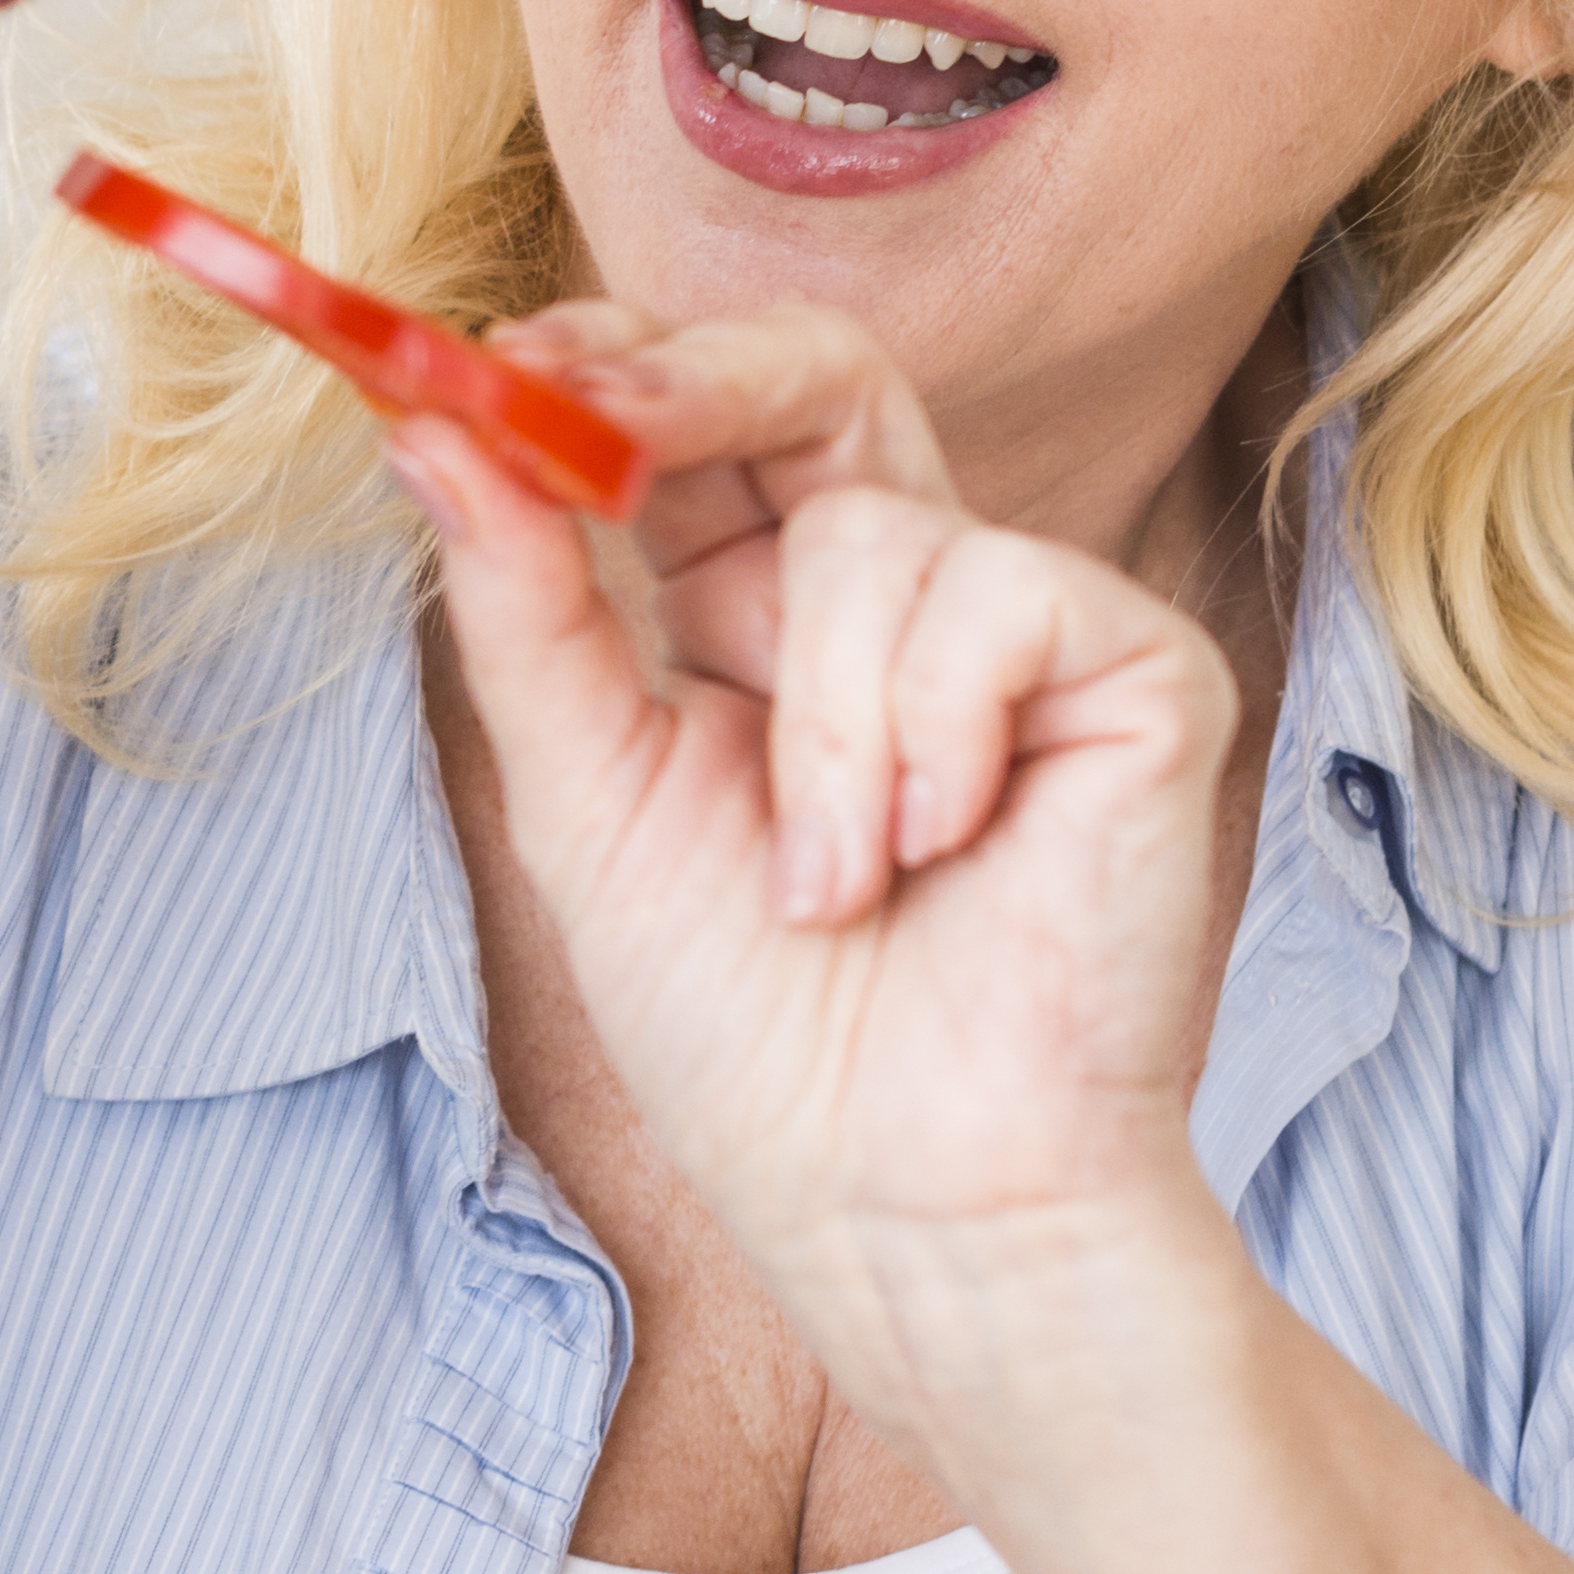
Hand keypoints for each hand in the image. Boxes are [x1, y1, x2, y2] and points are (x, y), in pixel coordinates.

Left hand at [405, 305, 1242, 1414]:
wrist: (906, 1205)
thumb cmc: (756, 1042)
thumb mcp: (588, 802)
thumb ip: (522, 610)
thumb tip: (432, 429)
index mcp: (759, 628)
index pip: (696, 425)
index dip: (608, 369)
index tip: (495, 368)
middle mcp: (896, 604)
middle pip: (816, 374)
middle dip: (690, 378)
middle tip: (589, 407)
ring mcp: (1024, 633)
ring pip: (872, 528)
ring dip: (813, 727)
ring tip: (829, 890)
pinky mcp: (1140, 671)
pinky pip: (999, 593)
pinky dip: (927, 738)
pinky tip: (940, 855)